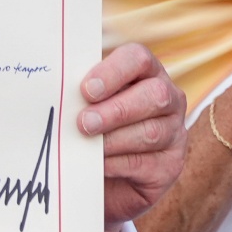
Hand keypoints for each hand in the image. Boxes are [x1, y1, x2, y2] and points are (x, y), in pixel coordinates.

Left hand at [79, 43, 185, 230]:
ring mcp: (175, 132)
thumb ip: (79, 94)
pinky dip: (116, 164)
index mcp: (145, 72)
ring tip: (87, 145)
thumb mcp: (87, 103)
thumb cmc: (93, 125)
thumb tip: (56, 93)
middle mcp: (168, 98)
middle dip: (116, 110)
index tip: (85, 90)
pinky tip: (98, 164)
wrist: (106, 173)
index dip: (113, 72)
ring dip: (113, 140)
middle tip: (84, 123)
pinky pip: (145, 163)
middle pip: (154, 95)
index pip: (137, 58)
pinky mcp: (170, 165)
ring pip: (150, 132)